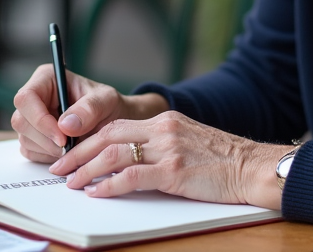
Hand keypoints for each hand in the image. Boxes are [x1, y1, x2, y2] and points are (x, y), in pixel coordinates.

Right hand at [11, 65, 166, 162]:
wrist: (112, 122)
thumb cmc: (108, 105)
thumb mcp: (106, 101)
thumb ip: (89, 109)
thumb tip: (65, 125)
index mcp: (46, 79)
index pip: (26, 98)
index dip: (40, 120)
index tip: (62, 137)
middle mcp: (34, 97)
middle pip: (20, 121)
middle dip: (45, 139)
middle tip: (70, 148)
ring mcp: (31, 118)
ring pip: (24, 138)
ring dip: (48, 150)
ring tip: (74, 146)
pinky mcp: (32, 137)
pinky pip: (30, 152)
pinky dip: (47, 157)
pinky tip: (67, 151)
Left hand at [48, 111, 290, 208]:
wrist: (253, 166)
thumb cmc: (224, 161)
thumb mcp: (189, 141)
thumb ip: (161, 144)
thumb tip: (128, 161)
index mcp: (165, 120)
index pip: (116, 124)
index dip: (89, 139)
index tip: (72, 153)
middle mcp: (163, 129)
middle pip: (108, 135)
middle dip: (79, 153)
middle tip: (60, 168)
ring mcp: (168, 148)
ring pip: (114, 154)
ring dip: (87, 170)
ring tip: (72, 183)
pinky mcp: (174, 170)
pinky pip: (132, 176)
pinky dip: (110, 185)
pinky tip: (97, 193)